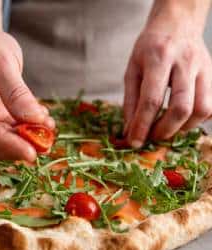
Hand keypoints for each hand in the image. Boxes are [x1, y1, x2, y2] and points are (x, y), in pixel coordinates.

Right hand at [0, 27, 53, 160]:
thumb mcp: (3, 63)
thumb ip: (17, 94)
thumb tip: (34, 120)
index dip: (8, 145)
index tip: (32, 153)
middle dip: (19, 147)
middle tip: (46, 144)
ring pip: (1, 145)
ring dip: (26, 141)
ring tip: (47, 126)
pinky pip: (9, 135)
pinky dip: (26, 133)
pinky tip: (41, 121)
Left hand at [123, 3, 211, 146]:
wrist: (177, 23)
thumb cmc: (149, 48)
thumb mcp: (132, 70)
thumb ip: (130, 101)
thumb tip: (130, 131)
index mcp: (158, 58)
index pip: (151, 100)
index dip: (142, 126)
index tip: (134, 143)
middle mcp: (184, 62)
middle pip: (181, 107)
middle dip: (164, 130)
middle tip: (152, 137)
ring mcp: (203, 68)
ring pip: (202, 109)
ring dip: (183, 128)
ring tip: (167, 129)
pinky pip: (211, 105)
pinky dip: (197, 120)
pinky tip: (182, 119)